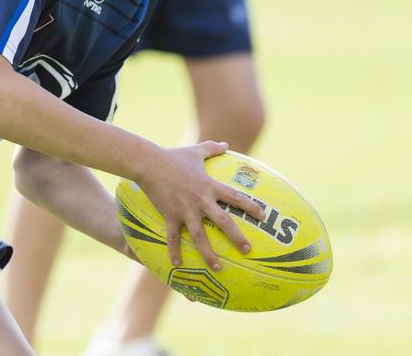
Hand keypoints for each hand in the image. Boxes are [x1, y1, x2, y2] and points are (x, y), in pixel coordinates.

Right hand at [136, 141, 266, 270]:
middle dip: (237, 237)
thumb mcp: (195, 151)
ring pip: (200, 237)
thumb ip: (212, 148)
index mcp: (209, 186)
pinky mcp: (170, 216)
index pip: (236, 197)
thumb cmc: (173, 156)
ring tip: (219, 268)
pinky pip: (173, 237)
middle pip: (224, 222)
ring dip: (210, 254)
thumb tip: (226, 144)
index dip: (251, 206)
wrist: (149, 163)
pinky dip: (174, 252)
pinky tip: (177, 265)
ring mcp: (185, 210)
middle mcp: (201, 201)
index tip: (263, 216)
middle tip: (248, 250)